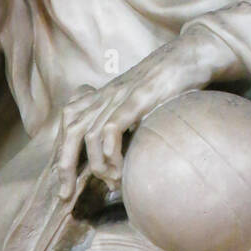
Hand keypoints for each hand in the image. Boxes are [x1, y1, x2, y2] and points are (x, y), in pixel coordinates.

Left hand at [55, 28, 241, 200]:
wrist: (190, 54)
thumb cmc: (169, 81)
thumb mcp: (140, 99)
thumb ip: (126, 119)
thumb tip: (119, 153)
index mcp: (104, 94)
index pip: (68, 120)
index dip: (59, 150)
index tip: (62, 180)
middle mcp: (107, 94)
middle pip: (70, 129)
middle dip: (64, 165)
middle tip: (65, 195)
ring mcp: (122, 95)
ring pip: (90, 134)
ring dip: (96, 166)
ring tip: (112, 183)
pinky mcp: (139, 97)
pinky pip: (113, 126)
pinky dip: (110, 151)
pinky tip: (119, 167)